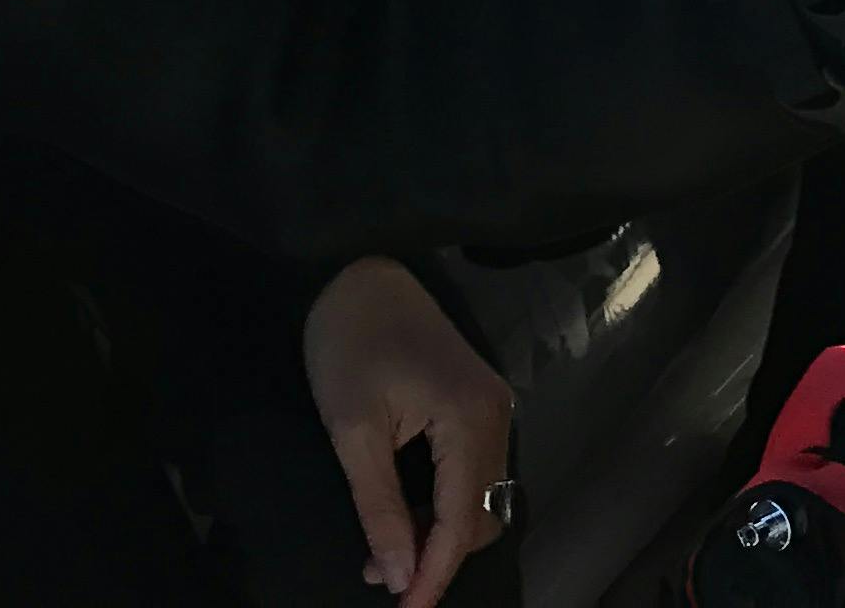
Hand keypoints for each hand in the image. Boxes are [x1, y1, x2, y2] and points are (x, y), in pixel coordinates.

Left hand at [302, 255, 513, 607]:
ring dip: (439, 531)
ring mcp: (494, 406)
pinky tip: (404, 509)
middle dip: (435, 555)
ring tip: (386, 548)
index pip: (461, 522)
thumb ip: (379, 507)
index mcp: (471, 421)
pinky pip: (473, 470)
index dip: (433, 574)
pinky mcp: (479, 400)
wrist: (356, 268)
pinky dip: (444, 500)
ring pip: (480, 497)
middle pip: (480, 516)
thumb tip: (399, 577)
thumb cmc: (347, 342)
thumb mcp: (352, 430)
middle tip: (379, 575)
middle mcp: (497, 417)